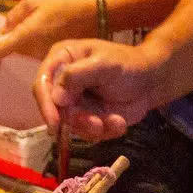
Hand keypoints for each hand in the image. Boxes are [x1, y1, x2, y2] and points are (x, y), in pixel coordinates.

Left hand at [0, 0, 96, 77]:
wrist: (97, 15)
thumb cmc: (66, 4)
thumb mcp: (36, 0)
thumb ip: (16, 13)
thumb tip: (5, 27)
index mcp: (26, 35)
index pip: (0, 50)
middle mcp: (33, 50)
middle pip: (12, 48)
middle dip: (5, 42)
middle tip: (12, 25)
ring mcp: (44, 55)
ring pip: (24, 49)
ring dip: (22, 40)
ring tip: (35, 24)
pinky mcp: (54, 56)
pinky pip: (37, 50)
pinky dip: (35, 41)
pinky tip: (48, 27)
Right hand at [33, 38, 162, 140]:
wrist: (150, 82)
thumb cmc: (127, 65)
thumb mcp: (104, 64)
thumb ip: (78, 75)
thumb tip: (56, 97)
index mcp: (62, 59)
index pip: (42, 83)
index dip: (45, 105)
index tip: (55, 124)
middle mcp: (62, 82)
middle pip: (54, 109)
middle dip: (77, 120)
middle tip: (98, 124)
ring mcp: (74, 102)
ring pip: (71, 125)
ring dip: (93, 128)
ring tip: (115, 121)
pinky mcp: (86, 118)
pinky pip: (86, 133)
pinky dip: (104, 132)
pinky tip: (119, 122)